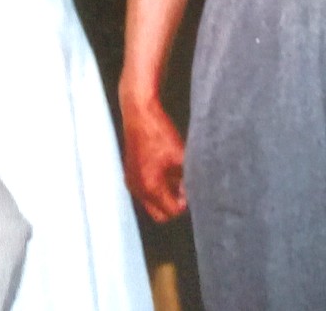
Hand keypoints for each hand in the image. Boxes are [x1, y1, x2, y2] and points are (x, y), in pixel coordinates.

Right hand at [122, 95, 186, 220]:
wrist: (139, 111)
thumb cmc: (159, 131)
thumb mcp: (180, 155)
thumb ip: (188, 178)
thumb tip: (195, 190)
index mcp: (150, 186)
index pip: (171, 212)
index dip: (185, 204)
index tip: (192, 190)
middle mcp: (137, 188)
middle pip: (160, 214)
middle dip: (174, 205)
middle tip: (184, 187)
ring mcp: (131, 181)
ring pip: (151, 203)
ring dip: (165, 196)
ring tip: (176, 175)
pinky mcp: (130, 173)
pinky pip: (145, 191)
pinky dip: (156, 187)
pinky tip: (165, 169)